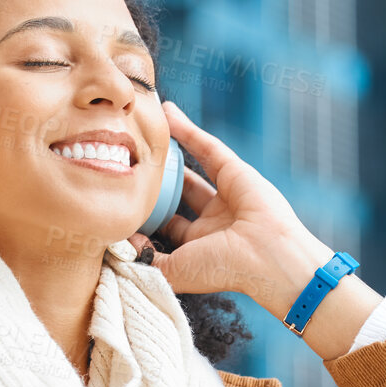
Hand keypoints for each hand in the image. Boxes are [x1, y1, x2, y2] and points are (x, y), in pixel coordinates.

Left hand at [126, 102, 323, 311]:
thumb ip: (145, 258)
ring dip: (168, 153)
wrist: (266, 257)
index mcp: (201, 244)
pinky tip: (166, 114)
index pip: (168, 226)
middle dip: (156, 183)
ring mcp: (225, 193)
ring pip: (190, 168)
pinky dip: (187, 130)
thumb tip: (119, 241)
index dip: (147, 215)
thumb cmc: (223, 269)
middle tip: (129, 167)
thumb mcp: (174, 272)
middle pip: (177, 195)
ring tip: (144, 135)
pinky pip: (206, 146)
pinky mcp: (234, 170)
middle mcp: (213, 219)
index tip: (121, 203)